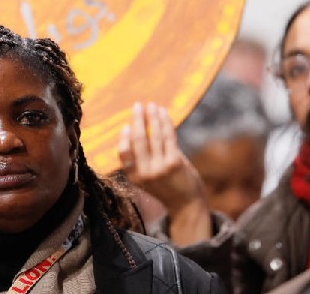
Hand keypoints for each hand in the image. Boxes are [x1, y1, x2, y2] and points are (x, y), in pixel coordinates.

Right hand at [118, 102, 211, 243]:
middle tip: (137, 105)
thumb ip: (141, 158)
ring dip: (152, 117)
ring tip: (151, 105)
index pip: (123, 153)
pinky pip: (168, 136)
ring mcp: (160, 168)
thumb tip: (137, 127)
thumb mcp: (147, 178)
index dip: (124, 137)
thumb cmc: (166, 186)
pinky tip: (163, 112)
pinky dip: (165, 122)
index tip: (126, 124)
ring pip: (154, 135)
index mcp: (134, 177)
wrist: (186, 204)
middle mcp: (145, 173)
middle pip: (138, 140)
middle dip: (137, 119)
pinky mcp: (175, 162)